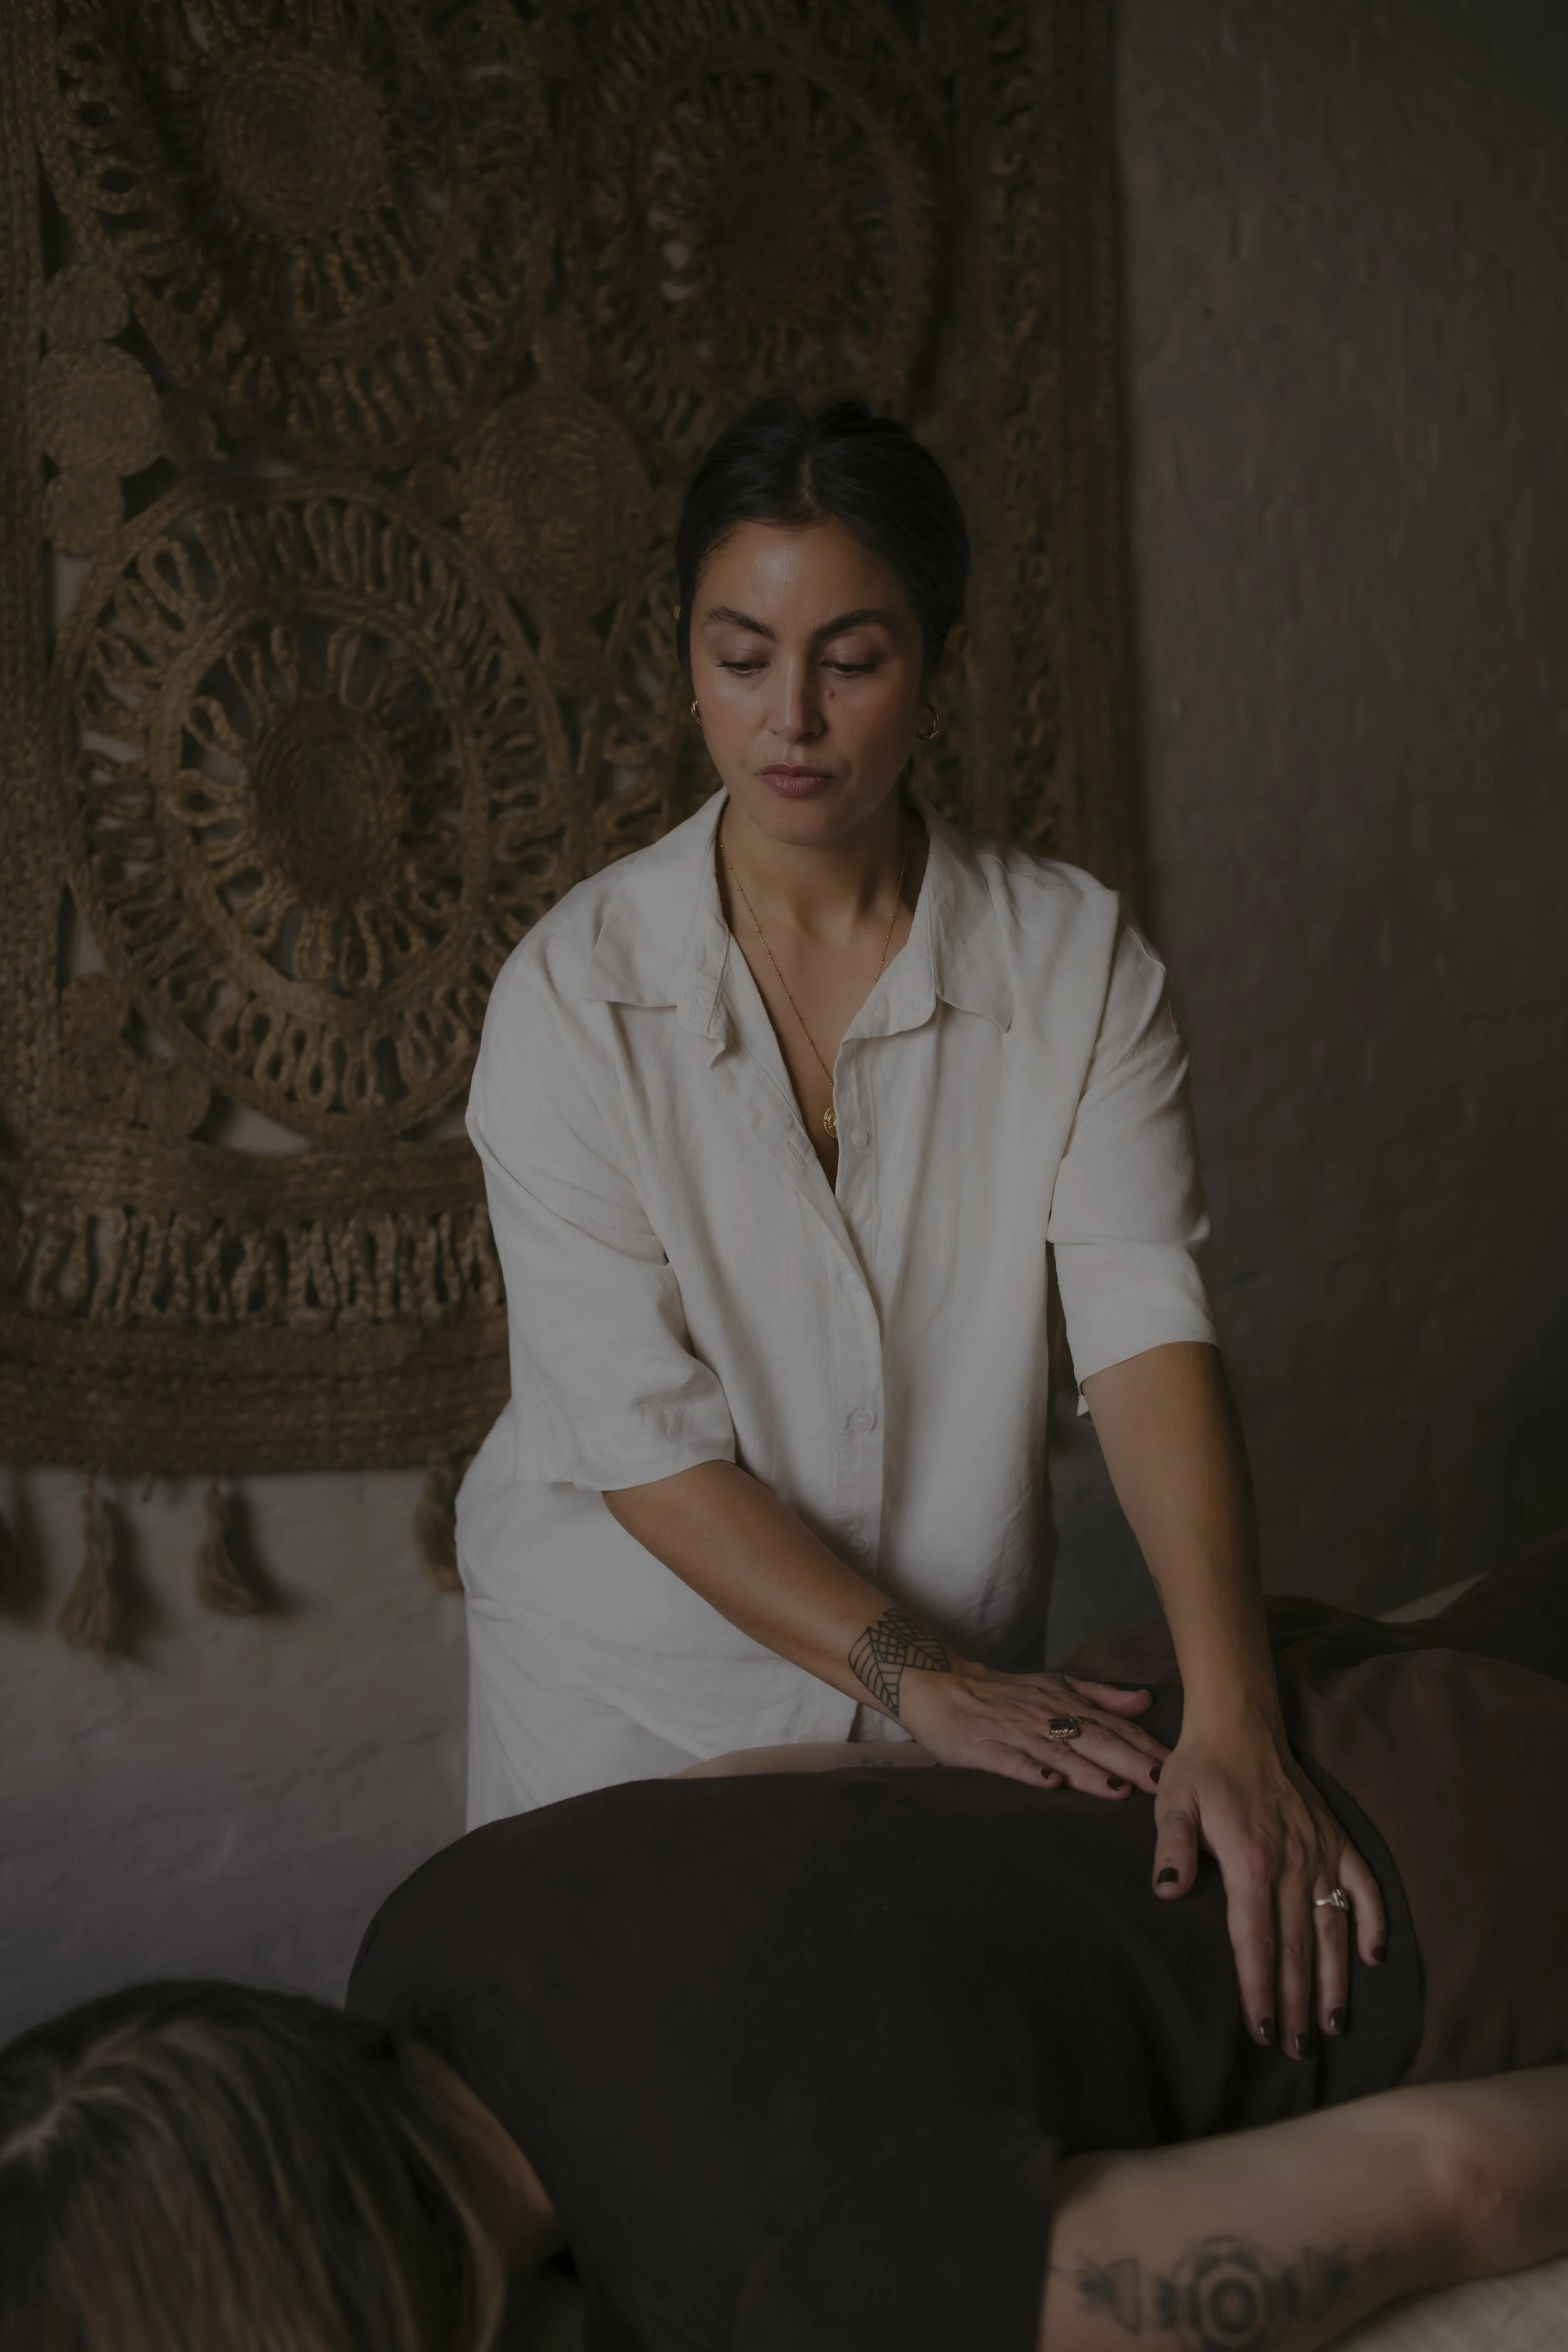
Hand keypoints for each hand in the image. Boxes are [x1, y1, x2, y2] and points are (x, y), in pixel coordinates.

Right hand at [896, 1661, 1166, 1796]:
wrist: (944, 1687)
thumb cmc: (1006, 1694)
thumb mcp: (1057, 1687)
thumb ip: (1102, 1697)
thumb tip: (1146, 1701)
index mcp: (1068, 1705)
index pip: (1114, 1727)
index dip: (1146, 1746)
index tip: (1180, 1766)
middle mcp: (1048, 1718)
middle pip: (1093, 1742)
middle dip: (1129, 1762)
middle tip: (1162, 1784)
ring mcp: (1017, 1734)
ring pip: (1057, 1753)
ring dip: (1087, 1772)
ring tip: (1116, 1789)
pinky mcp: (986, 1749)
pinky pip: (1011, 1761)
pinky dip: (1030, 1771)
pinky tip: (1048, 1783)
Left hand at [1151, 1712, 1386, 2054]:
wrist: (1239, 1724)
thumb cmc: (1199, 1769)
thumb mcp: (1172, 1801)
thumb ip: (1172, 1846)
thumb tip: (1168, 1890)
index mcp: (1250, 1860)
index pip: (1256, 1939)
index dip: (1260, 1989)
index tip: (1263, 2031)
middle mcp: (1291, 1863)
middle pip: (1296, 1947)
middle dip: (1296, 2003)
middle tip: (1299, 2050)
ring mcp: (1319, 1853)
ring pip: (1332, 1928)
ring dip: (1334, 1979)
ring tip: (1335, 2024)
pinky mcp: (1337, 1840)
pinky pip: (1363, 1888)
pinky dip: (1371, 1921)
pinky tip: (1373, 1957)